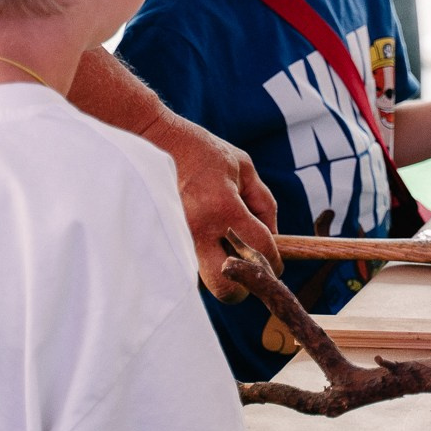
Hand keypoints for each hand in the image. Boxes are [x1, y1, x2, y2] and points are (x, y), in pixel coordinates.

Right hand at [142, 111, 280, 301]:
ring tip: (223, 246)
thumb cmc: (203, 152)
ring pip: (205, 281)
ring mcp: (177, 240)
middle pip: (227, 287)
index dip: (275, 262)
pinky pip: (189, 266)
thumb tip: (274, 238)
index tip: (276, 262)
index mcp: (222, 207)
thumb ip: (264, 204)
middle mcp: (198, 230)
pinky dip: (202, 260)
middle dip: (243, 285)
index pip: (259, 251)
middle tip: (247, 268)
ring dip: (220, 272)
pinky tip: (203, 238)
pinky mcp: (163, 243)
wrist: (154, 143)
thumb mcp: (243, 167)